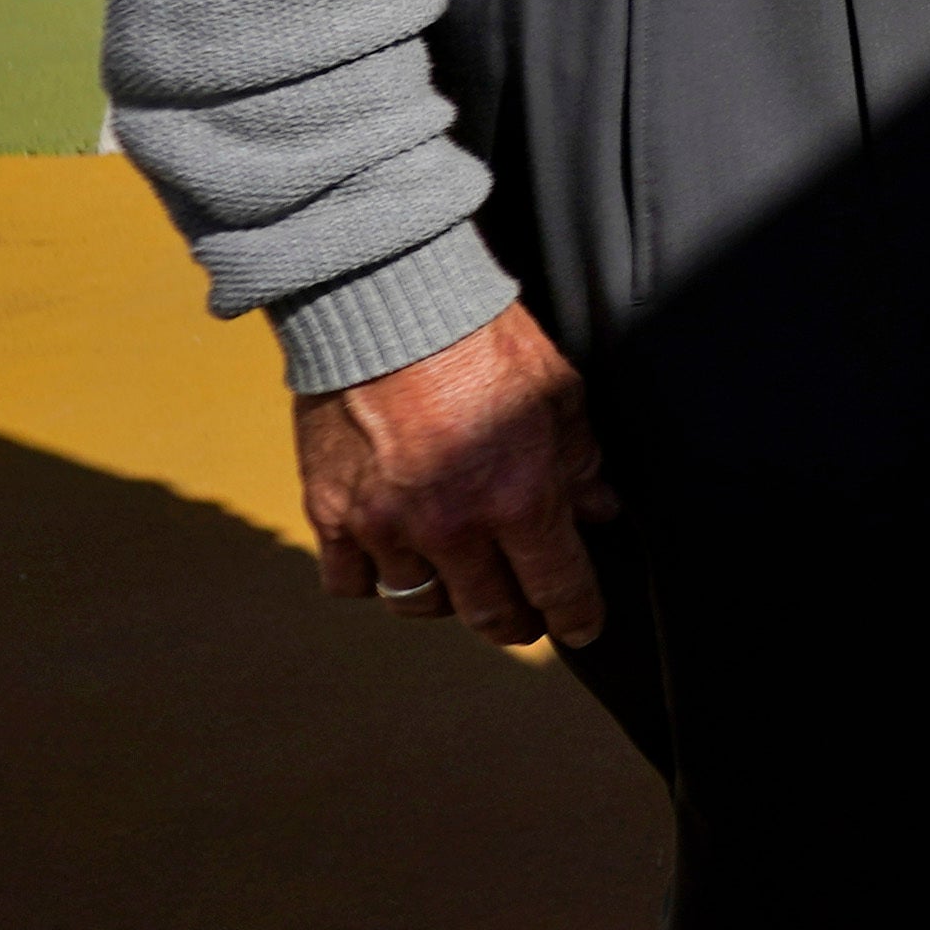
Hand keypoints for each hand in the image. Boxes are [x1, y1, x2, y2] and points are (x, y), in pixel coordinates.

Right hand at [301, 303, 612, 648]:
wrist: (385, 301)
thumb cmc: (480, 338)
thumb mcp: (558, 393)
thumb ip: (579, 462)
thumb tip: (599, 511)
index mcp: (518, 498)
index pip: (557, 587)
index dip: (577, 616)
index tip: (584, 627)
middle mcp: (451, 526)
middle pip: (488, 613)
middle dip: (516, 623)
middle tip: (527, 617)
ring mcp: (384, 526)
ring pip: (419, 604)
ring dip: (447, 600)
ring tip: (462, 582)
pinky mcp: (330, 513)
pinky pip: (349, 581)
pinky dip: (374, 579)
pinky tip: (395, 558)